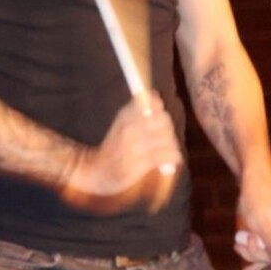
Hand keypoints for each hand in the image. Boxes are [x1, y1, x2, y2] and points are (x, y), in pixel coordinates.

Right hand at [65, 93, 181, 212]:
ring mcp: (134, 146)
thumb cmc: (114, 147)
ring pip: (167, 138)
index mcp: (125, 115)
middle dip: (168, 129)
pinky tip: (170, 160)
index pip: (154, 103)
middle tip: (165, 138)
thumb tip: (156, 98)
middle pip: (164, 119)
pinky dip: (173, 157)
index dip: (160, 112)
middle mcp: (129, 128)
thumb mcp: (122, 123)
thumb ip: (138, 110)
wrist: (97, 171)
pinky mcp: (140, 163)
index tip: (159, 121)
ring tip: (167, 151)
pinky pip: (166, 155)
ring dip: (171, 145)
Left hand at [234, 159, 270, 269]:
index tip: (254, 259)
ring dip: (259, 239)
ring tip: (240, 238)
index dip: (270, 260)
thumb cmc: (254, 199)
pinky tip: (251, 226)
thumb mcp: (258, 226)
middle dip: (258, 250)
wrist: (256, 171)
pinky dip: (265, 227)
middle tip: (238, 248)